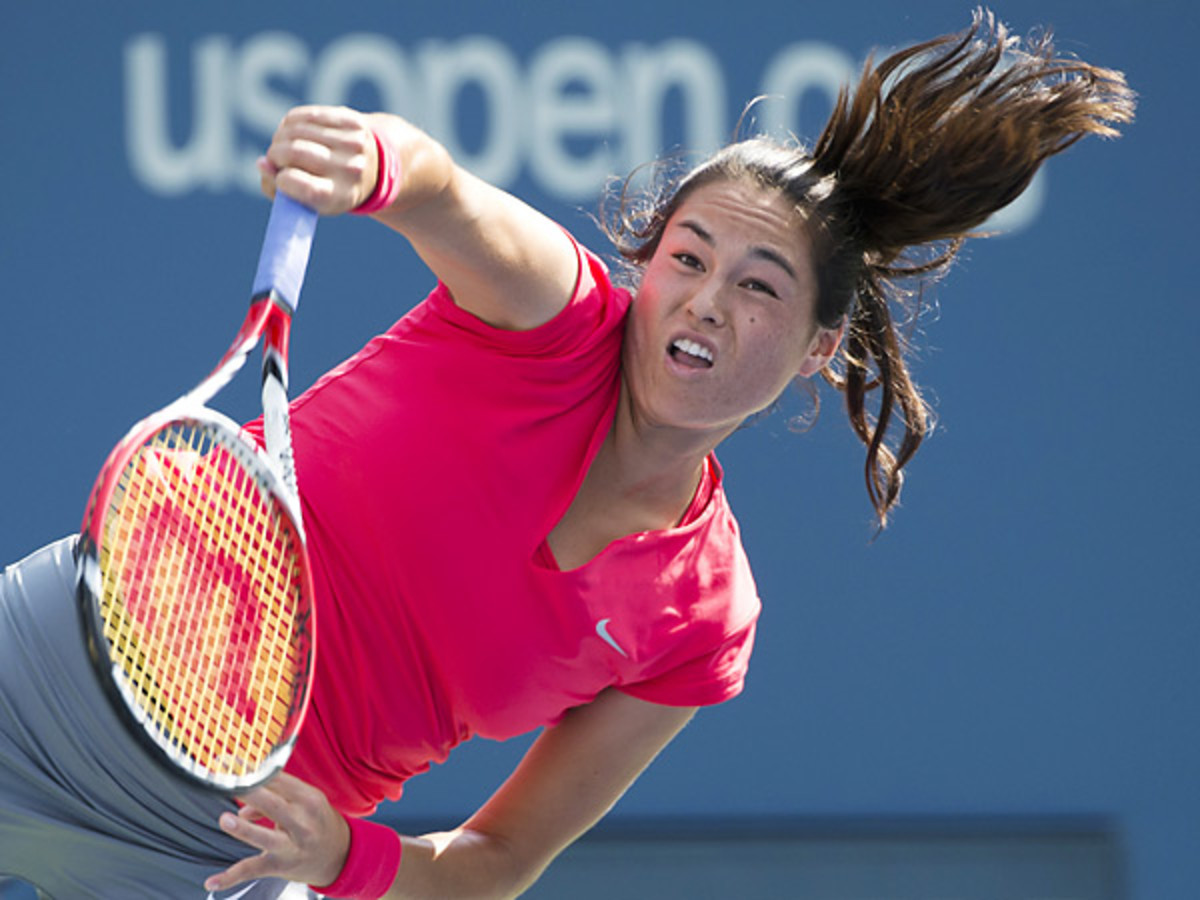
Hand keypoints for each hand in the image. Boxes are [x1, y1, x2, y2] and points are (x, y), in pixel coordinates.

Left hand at [204, 772, 350, 892]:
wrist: (340, 855)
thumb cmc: (317, 821)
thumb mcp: (304, 804)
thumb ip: (273, 799)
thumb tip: (240, 810)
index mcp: (309, 799)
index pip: (279, 780)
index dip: (255, 770)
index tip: (232, 762)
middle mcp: (303, 822)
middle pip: (273, 805)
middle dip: (250, 793)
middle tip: (227, 783)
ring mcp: (292, 846)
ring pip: (265, 838)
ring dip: (245, 830)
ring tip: (226, 820)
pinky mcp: (280, 866)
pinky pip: (253, 870)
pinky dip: (231, 877)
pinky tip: (212, 882)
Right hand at [258, 105, 377, 214]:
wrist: (371, 171)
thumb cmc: (327, 190)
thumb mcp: (305, 202)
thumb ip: (276, 190)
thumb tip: (262, 163)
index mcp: (340, 196)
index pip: (303, 186)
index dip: (281, 181)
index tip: (280, 180)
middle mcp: (350, 169)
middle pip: (295, 151)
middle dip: (275, 154)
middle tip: (275, 159)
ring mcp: (354, 143)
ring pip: (296, 129)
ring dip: (280, 138)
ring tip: (284, 146)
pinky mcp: (352, 121)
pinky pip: (305, 115)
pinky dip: (291, 123)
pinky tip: (294, 132)